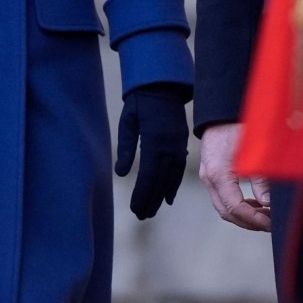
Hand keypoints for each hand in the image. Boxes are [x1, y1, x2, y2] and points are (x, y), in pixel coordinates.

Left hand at [115, 84, 188, 219]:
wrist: (163, 86)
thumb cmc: (140, 103)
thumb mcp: (127, 122)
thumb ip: (125, 148)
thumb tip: (121, 174)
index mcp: (154, 141)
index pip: (147, 175)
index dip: (141, 194)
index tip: (135, 209)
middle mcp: (169, 146)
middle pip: (160, 180)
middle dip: (150, 200)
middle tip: (141, 216)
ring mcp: (178, 146)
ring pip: (170, 177)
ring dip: (161, 196)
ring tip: (152, 211)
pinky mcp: (181, 144)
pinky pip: (179, 169)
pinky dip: (173, 185)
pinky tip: (168, 198)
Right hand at [199, 122, 270, 230]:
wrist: (223, 110)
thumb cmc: (240, 125)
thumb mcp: (256, 151)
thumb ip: (262, 179)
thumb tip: (268, 204)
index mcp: (219, 173)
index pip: (235, 207)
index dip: (254, 219)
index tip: (271, 223)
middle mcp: (209, 177)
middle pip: (226, 212)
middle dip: (249, 222)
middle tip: (271, 224)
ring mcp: (207, 176)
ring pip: (223, 207)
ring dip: (244, 215)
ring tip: (266, 216)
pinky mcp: (211, 173)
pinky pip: (222, 198)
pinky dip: (239, 205)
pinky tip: (256, 203)